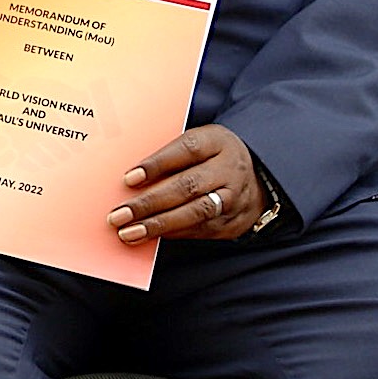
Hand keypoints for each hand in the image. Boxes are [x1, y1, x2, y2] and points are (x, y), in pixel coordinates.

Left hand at [108, 125, 264, 242]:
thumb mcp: (197, 142)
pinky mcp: (232, 222)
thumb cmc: (210, 156)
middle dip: (150, 203)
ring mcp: (234, 198)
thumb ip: (169, 153)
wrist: (257, 177)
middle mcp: (229, 170)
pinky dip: (172, 234)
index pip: (187, 150)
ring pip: (195, 213)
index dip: (157, 164)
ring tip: (129, 232)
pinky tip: (149, 236)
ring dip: (158, 225)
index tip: (129, 178)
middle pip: (188, 186)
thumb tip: (130, 175)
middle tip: (119, 214)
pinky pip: (200, 230)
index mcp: (217, 142)